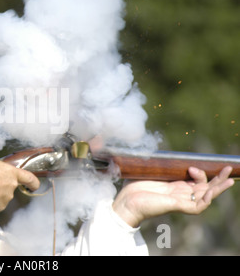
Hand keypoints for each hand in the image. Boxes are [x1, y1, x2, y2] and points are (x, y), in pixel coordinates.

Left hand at [112, 166, 234, 227]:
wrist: (126, 201)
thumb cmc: (133, 188)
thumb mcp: (150, 171)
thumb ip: (157, 162)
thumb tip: (156, 147)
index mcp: (174, 186)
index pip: (194, 181)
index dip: (199, 172)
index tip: (192, 164)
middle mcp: (180, 194)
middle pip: (205, 187)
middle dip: (217, 178)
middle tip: (227, 168)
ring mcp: (181, 201)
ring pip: (207, 196)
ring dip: (219, 188)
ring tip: (230, 179)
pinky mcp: (179, 207)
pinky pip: (199, 206)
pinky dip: (208, 199)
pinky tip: (212, 191)